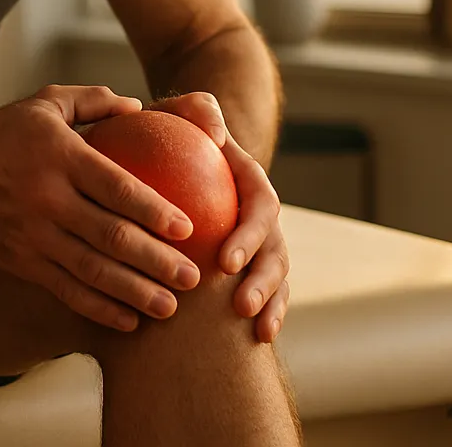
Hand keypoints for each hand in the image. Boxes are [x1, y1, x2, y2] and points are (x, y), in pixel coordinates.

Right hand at [0, 85, 202, 331]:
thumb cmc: (1, 133)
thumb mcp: (46, 102)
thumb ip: (94, 100)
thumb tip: (139, 107)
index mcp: (61, 156)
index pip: (117, 187)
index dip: (155, 210)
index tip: (188, 227)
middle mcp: (49, 199)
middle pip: (112, 237)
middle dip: (157, 261)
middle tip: (195, 276)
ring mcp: (33, 235)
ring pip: (92, 271)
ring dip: (136, 292)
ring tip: (171, 307)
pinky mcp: (21, 261)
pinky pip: (65, 290)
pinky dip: (98, 308)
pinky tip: (129, 321)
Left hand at [152, 92, 290, 343]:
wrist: (180, 148)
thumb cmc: (175, 130)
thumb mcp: (182, 111)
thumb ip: (198, 109)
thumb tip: (212, 130)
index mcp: (249, 180)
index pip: (260, 206)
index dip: (249, 235)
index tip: (226, 261)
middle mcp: (259, 213)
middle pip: (275, 249)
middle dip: (264, 280)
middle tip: (241, 306)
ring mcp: (256, 240)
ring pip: (276, 274)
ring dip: (271, 303)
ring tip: (257, 330)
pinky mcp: (245, 261)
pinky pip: (262, 289)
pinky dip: (266, 312)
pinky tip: (253, 341)